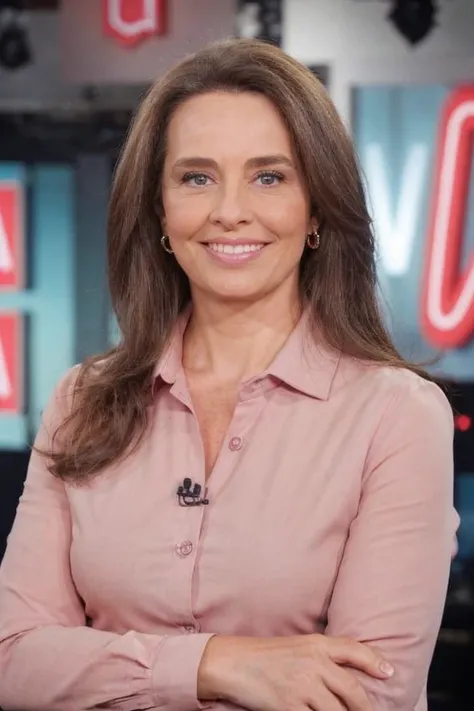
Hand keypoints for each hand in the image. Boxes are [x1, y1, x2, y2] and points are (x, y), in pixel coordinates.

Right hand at [198, 634, 393, 710]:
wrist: (233, 662)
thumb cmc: (265, 655)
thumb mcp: (297, 645)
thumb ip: (321, 655)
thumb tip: (345, 673)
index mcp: (316, 644)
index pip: (354, 650)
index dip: (375, 662)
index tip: (389, 673)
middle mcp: (314, 663)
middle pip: (353, 690)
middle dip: (365, 708)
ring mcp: (303, 686)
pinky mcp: (290, 707)